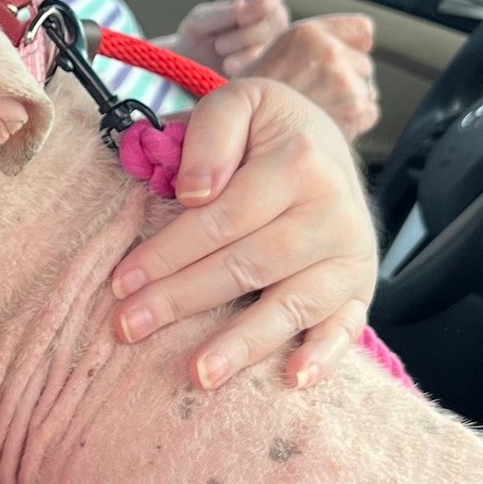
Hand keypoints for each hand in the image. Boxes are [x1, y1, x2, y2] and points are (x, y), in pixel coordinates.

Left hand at [110, 76, 378, 391]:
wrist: (329, 146)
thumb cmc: (268, 133)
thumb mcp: (240, 103)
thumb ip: (211, 131)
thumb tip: (195, 191)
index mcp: (298, 161)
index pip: (222, 217)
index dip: (169, 251)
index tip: (122, 281)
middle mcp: (331, 210)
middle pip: (247, 265)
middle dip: (181, 299)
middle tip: (129, 327)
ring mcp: (349, 254)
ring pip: (290, 304)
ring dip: (242, 344)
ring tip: (198, 374)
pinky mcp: (360, 286)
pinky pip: (345, 327)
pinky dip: (323, 356)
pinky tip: (291, 380)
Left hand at [173, 0, 291, 74]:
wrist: (193, 66)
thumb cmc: (199, 35)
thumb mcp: (200, 19)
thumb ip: (221, 12)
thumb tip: (242, 5)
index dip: (259, 4)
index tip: (240, 17)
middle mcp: (275, 17)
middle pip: (275, 21)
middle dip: (243, 35)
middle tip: (220, 43)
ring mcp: (278, 42)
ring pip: (271, 46)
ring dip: (240, 52)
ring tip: (221, 52)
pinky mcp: (273, 66)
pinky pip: (266, 67)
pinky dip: (243, 67)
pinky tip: (228, 67)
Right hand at [242, 14, 379, 139]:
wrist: (241, 128)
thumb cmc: (257, 95)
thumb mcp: (279, 50)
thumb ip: (318, 40)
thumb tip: (363, 38)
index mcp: (309, 33)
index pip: (363, 32)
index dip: (351, 49)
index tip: (336, 62)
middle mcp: (330, 53)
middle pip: (364, 65)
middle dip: (349, 79)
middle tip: (318, 94)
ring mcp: (344, 83)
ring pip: (367, 90)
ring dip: (351, 101)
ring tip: (319, 111)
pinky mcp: (353, 112)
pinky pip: (369, 113)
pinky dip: (355, 122)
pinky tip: (327, 124)